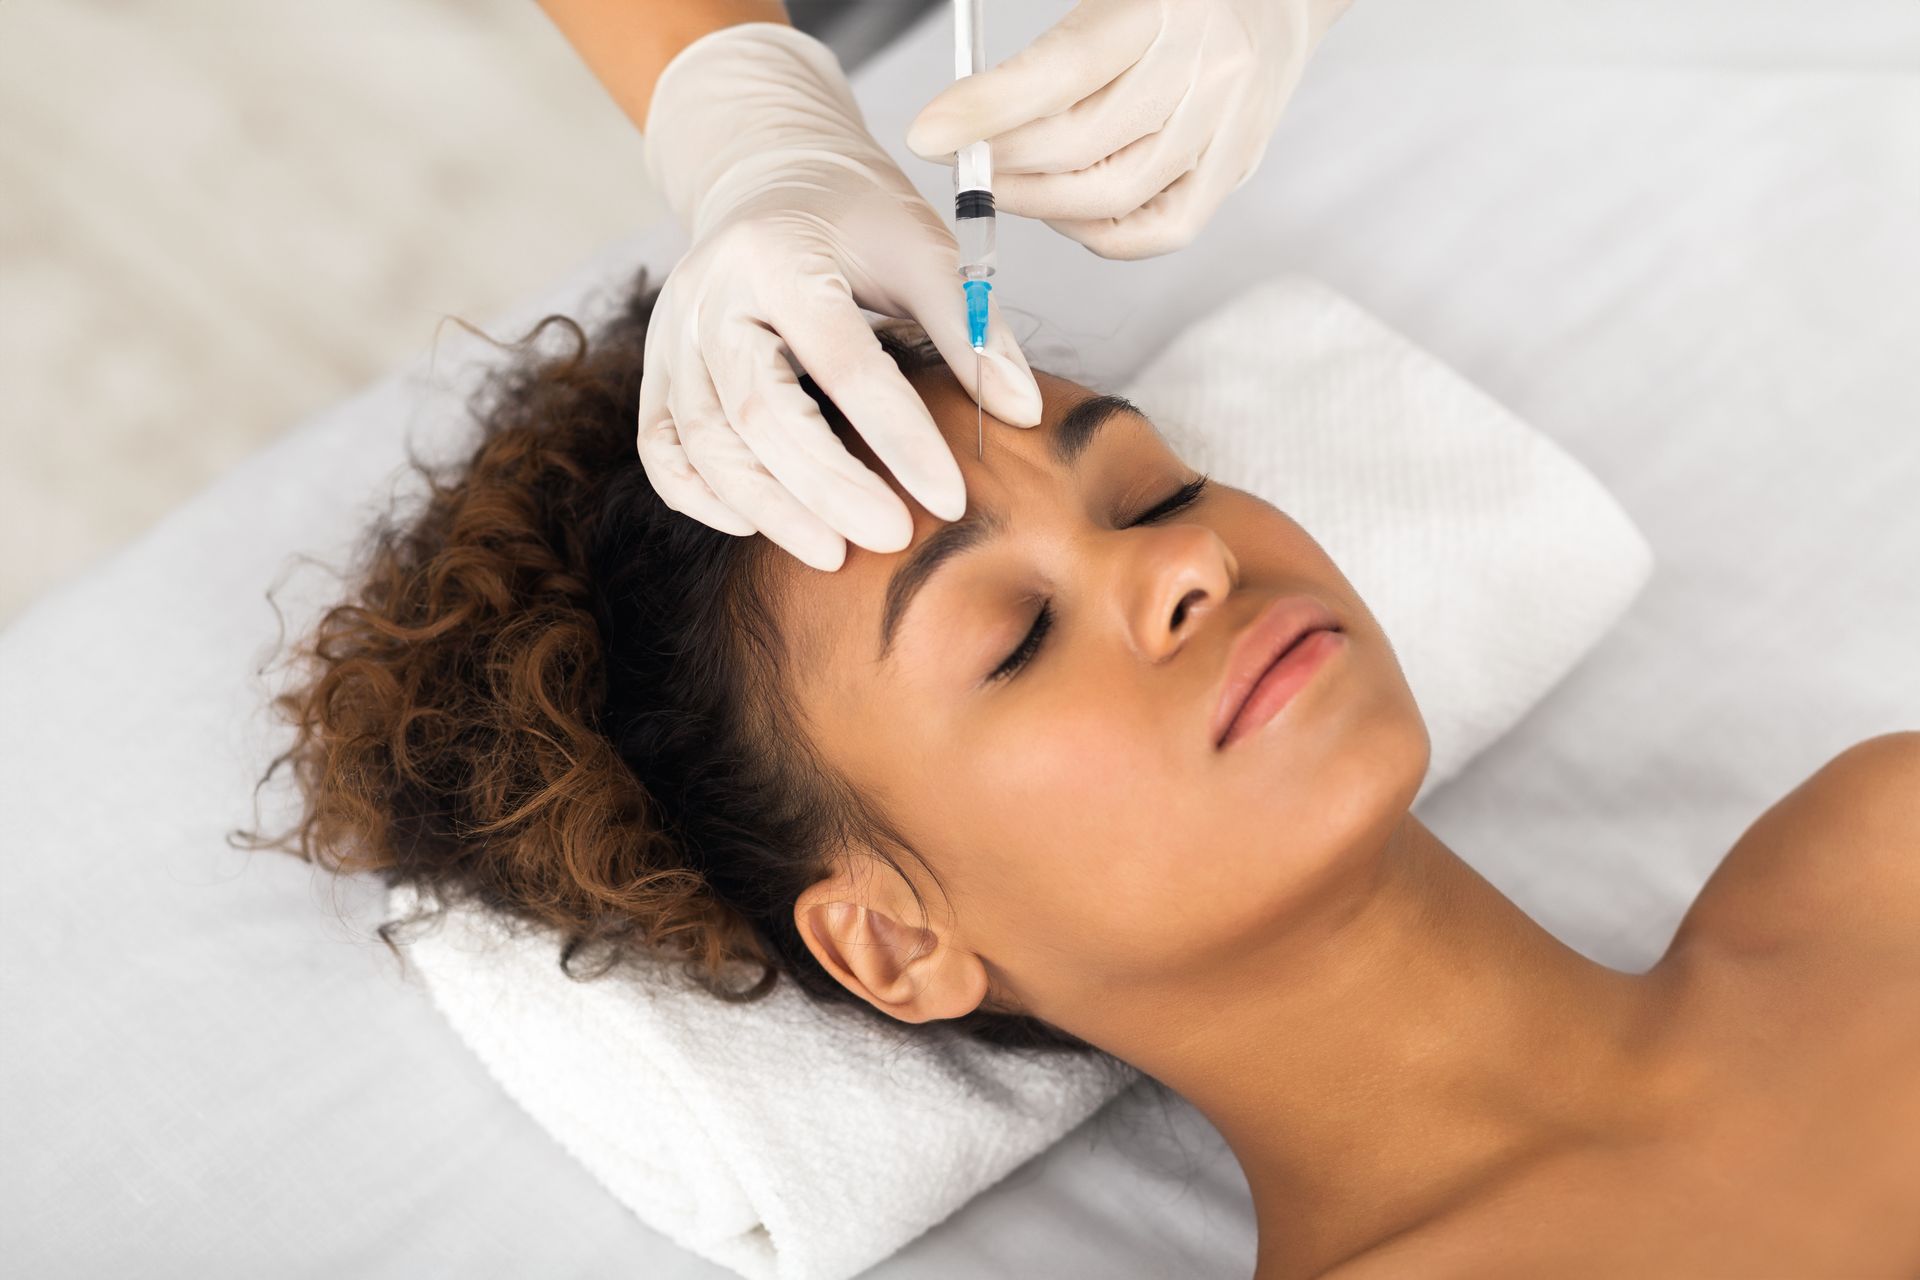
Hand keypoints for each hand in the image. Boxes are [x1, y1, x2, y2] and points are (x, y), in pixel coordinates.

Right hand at [640, 23, 1042, 571]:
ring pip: (704, 442)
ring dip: (769, 508)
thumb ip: (970, 329)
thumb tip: (1023, 410)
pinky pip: (662, 450)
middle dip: (828, 487)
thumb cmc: (856, 217)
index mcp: (781, 254)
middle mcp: (711, 295)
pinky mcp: (658, 368)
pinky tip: (759, 527)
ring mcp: (673, 335)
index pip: (843, 362)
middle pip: (758, 411)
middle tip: (892, 536)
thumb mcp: (924, 250)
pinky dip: (703, 498)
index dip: (898, 437)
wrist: (770, 178)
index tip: (951, 499)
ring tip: (833, 552)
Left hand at [906, 0, 1351, 259]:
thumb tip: (962, 116)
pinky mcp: (1234, 170)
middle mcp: (1201, 70)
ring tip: (1003, 183)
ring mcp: (1223, 127)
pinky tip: (1065, 211)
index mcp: (1160, 9)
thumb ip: (1044, 52)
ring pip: (1114, 195)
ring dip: (1040, 202)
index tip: (929, 135)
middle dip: (1003, 163)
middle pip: (1081, 146)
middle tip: (963, 161)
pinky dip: (1099, 234)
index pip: (1062, 71)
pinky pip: (1159, 230)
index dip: (989, 109)